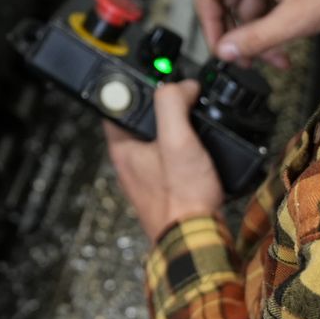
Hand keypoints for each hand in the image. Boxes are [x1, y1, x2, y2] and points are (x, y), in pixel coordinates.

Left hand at [106, 81, 224, 239]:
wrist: (197, 240)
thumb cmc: (182, 198)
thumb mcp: (178, 140)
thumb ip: (173, 105)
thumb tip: (182, 85)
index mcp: (123, 147)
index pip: (116, 104)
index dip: (134, 86)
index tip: (155, 78)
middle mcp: (131, 162)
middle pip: (141, 120)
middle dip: (163, 107)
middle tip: (184, 98)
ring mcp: (148, 176)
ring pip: (159, 140)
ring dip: (178, 129)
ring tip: (197, 120)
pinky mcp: (167, 188)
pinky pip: (173, 159)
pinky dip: (187, 150)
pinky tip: (203, 151)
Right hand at [194, 0, 319, 67]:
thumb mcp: (296, 18)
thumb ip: (256, 38)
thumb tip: (227, 51)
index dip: (208, 24)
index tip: (222, 49)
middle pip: (229, 0)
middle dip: (240, 35)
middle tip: (251, 61)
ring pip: (252, 4)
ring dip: (261, 32)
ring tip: (280, 58)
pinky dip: (276, 21)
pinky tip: (290, 41)